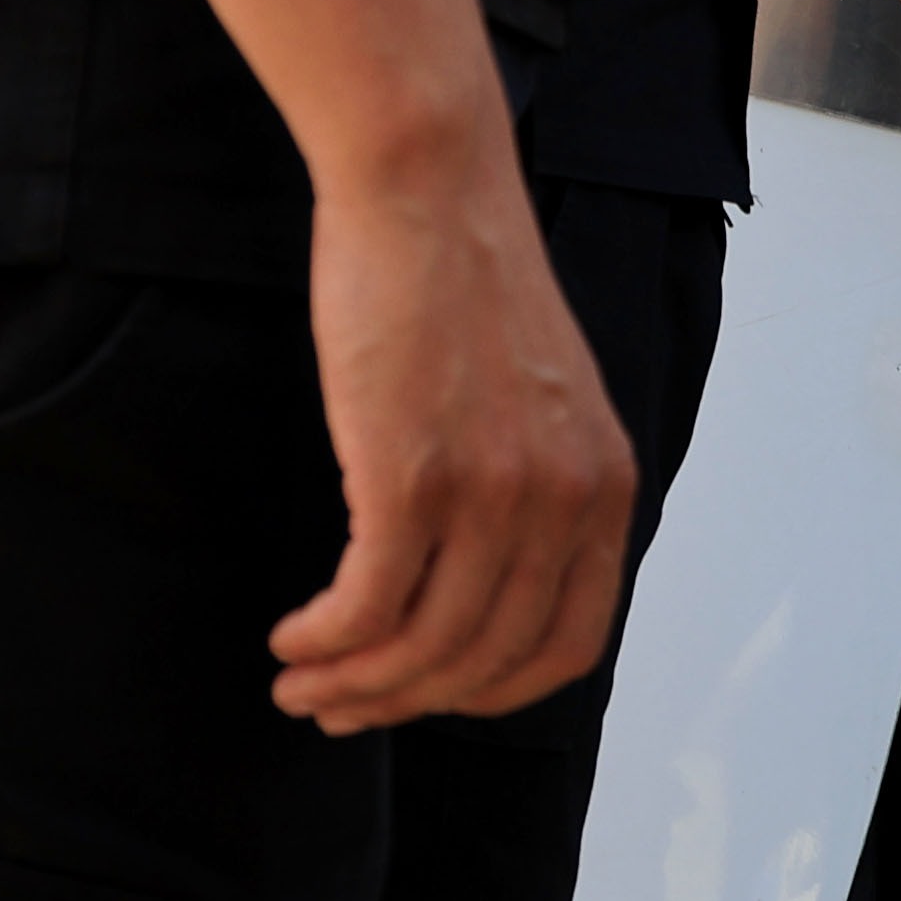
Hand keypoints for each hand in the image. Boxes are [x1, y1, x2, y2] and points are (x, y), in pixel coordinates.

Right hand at [268, 163, 639, 732]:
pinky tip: (292, 636)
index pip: (569, 646)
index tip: (430, 696)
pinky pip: (369, 608)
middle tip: (336, 707)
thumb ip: (535, 488)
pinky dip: (325, 639)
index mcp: (607, 489)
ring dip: (352, 682)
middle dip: (405, 702)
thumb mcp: (542, 401)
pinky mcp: (415, 478)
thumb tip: (482, 585)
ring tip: (299, 681)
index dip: (492, 692)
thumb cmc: (464, 285)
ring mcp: (496, 495)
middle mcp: (566, 503)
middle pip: (487, 661)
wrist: (428, 193)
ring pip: (424, 648)